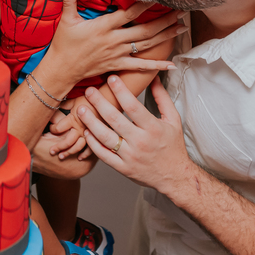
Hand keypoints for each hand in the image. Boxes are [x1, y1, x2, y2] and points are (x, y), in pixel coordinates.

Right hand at [42, 0, 184, 92]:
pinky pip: (140, 66)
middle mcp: (114, 40)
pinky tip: (171, 64)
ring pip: (147, 45)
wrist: (62, 69)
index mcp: (103, 27)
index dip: (144, 5)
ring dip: (166, 37)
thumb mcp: (67, 20)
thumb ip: (69, 0)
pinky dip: (157, 66)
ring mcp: (118, 54)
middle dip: (165, 20)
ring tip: (182, 28)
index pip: (128, 14)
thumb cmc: (64, 44)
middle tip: (181, 12)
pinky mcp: (118, 65)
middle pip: (145, 30)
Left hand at [49, 98, 92, 160]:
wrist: (108, 101)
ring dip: (69, 153)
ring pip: (77, 147)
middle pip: (66, 141)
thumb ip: (65, 104)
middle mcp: (79, 129)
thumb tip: (56, 104)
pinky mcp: (96, 137)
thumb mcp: (75, 100)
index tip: (51, 129)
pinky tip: (79, 157)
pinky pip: (91, 149)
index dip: (53, 129)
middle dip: (58, 147)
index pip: (58, 128)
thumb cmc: (90, 100)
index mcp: (73, 119)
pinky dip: (85, 154)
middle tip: (51, 151)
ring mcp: (88, 134)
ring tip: (61, 157)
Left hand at [79, 76, 194, 194]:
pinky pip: (104, 156)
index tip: (111, 78)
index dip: (121, 91)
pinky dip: (93, 144)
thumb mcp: (173, 119)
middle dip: (99, 103)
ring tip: (81, 109)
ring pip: (105, 138)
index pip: (133, 106)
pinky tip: (86, 132)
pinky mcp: (123, 168)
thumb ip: (162, 98)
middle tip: (89, 90)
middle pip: (115, 119)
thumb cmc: (173, 146)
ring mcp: (130, 156)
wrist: (174, 176)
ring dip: (91, 122)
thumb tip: (154, 77)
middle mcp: (140, 142)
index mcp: (153, 128)